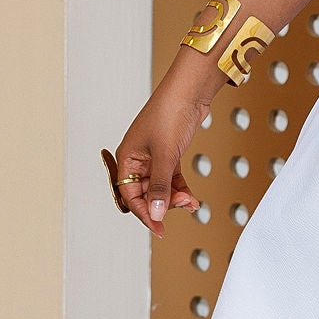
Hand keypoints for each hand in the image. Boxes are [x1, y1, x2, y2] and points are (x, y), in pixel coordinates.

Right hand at [106, 66, 210, 234]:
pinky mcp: (170, 153)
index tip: (159, 228)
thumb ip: (160, 186)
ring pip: (160, 188)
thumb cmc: (171, 112)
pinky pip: (171, 179)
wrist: (191, 91)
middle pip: (145, 193)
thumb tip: (156, 213)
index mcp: (127, 157)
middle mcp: (138, 159)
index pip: (129, 195)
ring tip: (190, 201)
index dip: (144, 213)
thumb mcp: (165, 155)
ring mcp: (154, 156)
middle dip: (163, 204)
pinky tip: (191, 197)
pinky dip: (181, 188)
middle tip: (182, 206)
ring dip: (175, 198)